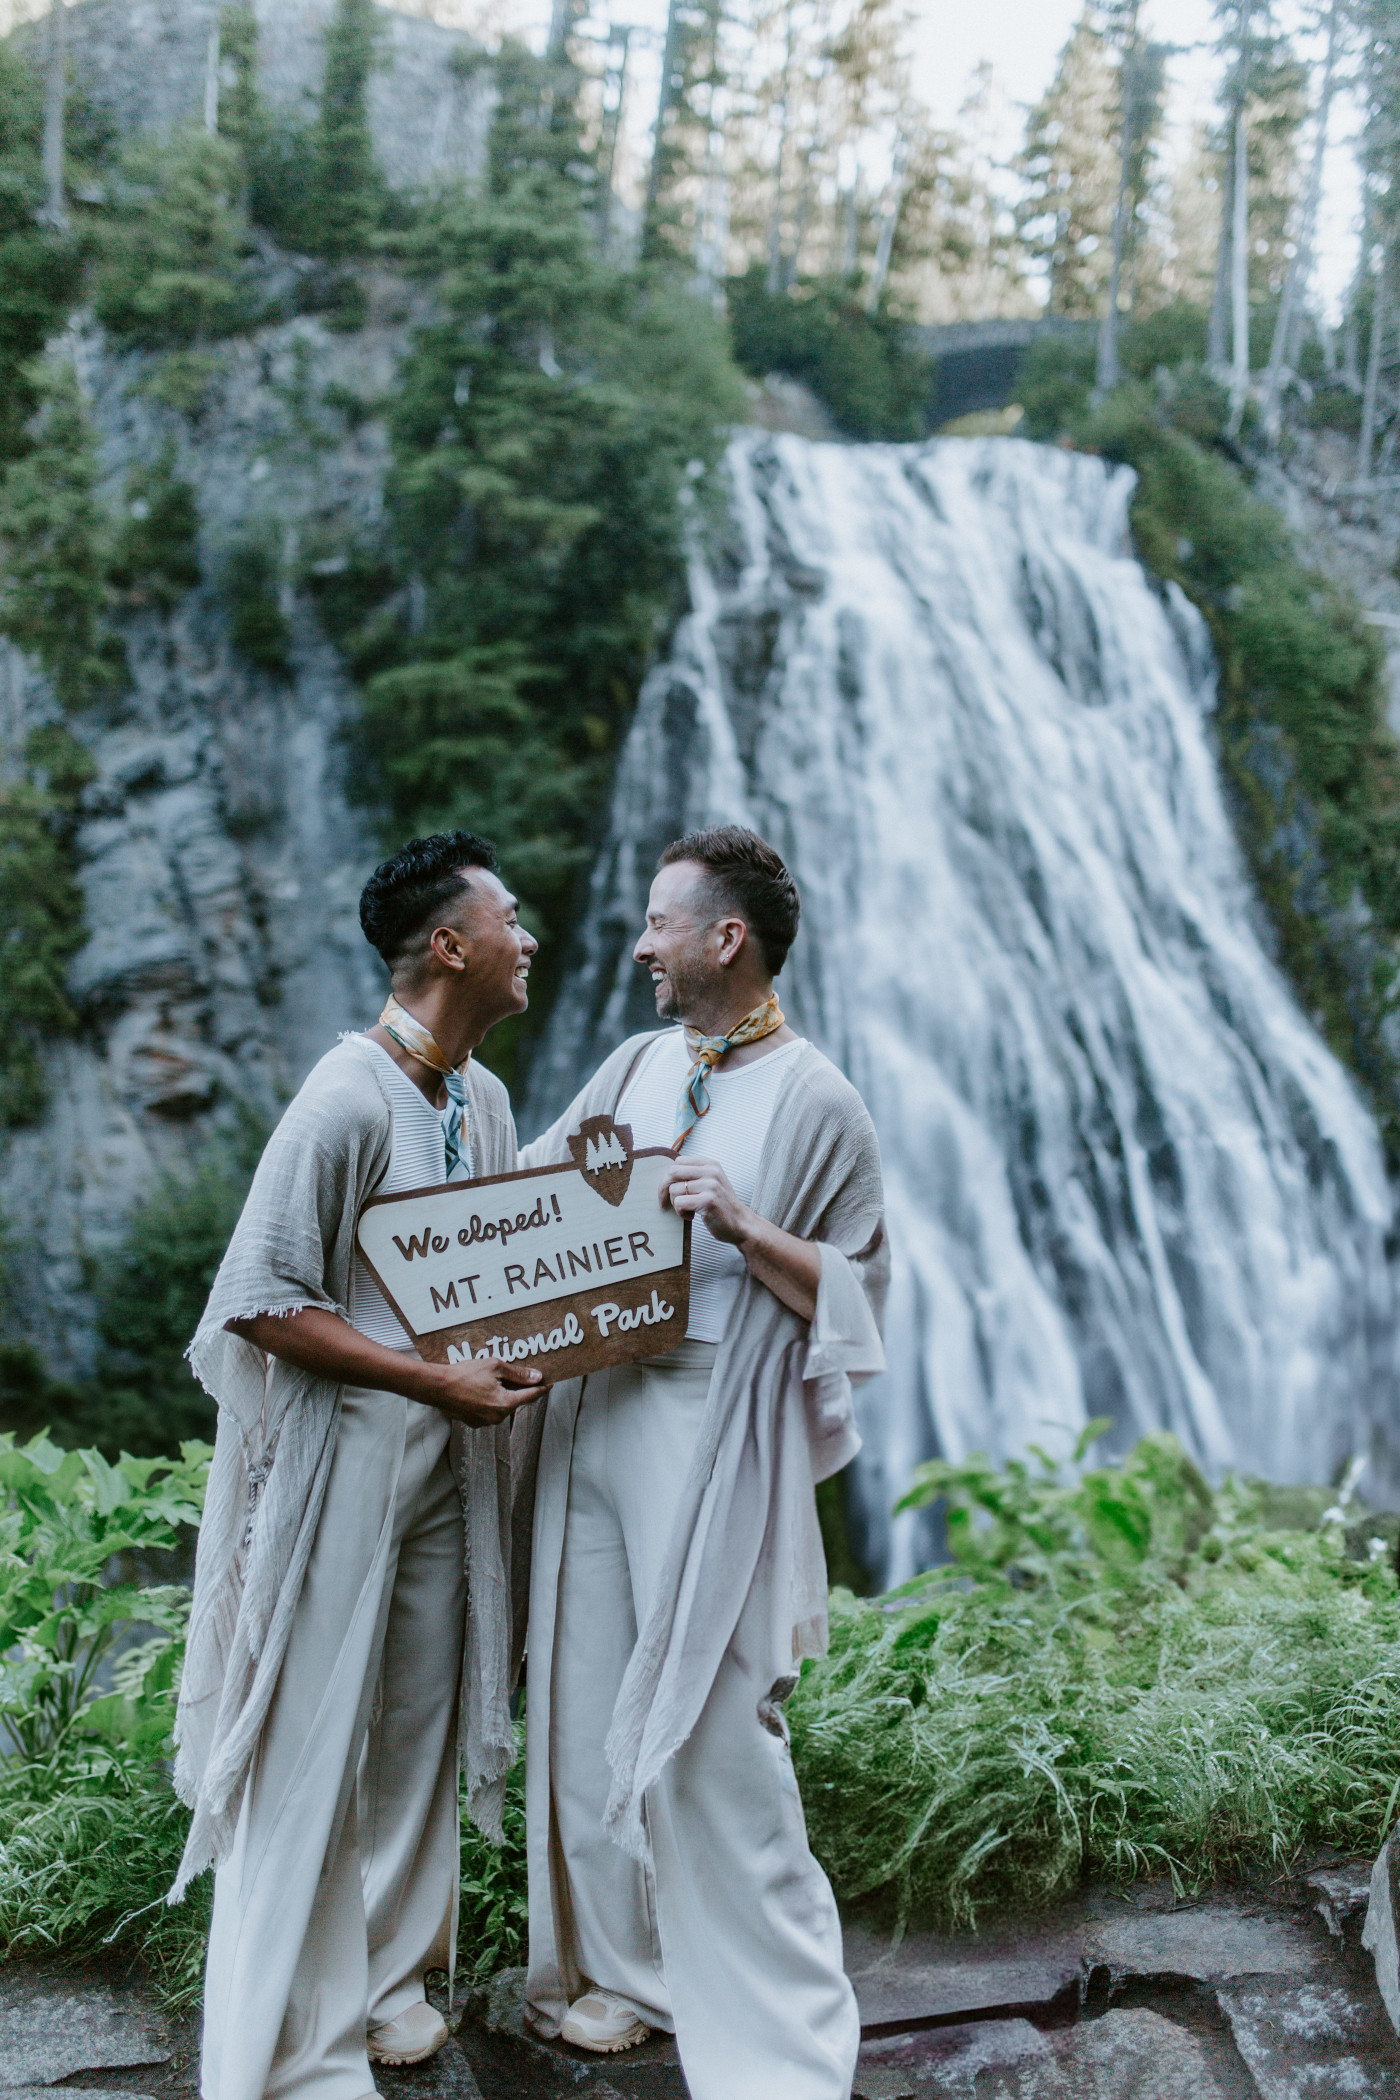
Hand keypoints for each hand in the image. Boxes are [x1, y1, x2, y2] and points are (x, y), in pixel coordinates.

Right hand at [424, 1354, 544, 1426]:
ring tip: (497, 1379)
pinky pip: (489, 1411)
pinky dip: (491, 1400)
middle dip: (520, 1389)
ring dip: (503, 1395)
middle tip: (523, 1376)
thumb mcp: (495, 1367)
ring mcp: (484, 1422)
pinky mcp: (473, 1422)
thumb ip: (518, 1374)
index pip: (530, 1396)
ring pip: (502, 1406)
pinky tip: (484, 1388)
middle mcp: (496, 1417)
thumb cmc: (464, 1374)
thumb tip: (536, 1377)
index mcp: (504, 1404)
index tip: (550, 1383)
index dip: (541, 1388)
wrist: (437, 1387)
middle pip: (516, 1401)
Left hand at [660, 1157, 752, 1246]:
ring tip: (688, 1211)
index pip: (678, 1162)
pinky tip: (691, 1216)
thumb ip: (694, 1175)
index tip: (668, 1190)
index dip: (669, 1177)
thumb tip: (665, 1175)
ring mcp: (710, 1185)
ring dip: (675, 1204)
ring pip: (674, 1190)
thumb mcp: (711, 1183)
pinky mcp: (708, 1201)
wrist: (741, 1224)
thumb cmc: (721, 1206)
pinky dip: (680, 1213)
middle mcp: (711, 1172)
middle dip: (663, 1189)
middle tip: (666, 1202)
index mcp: (710, 1164)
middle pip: (673, 1172)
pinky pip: (679, 1203)